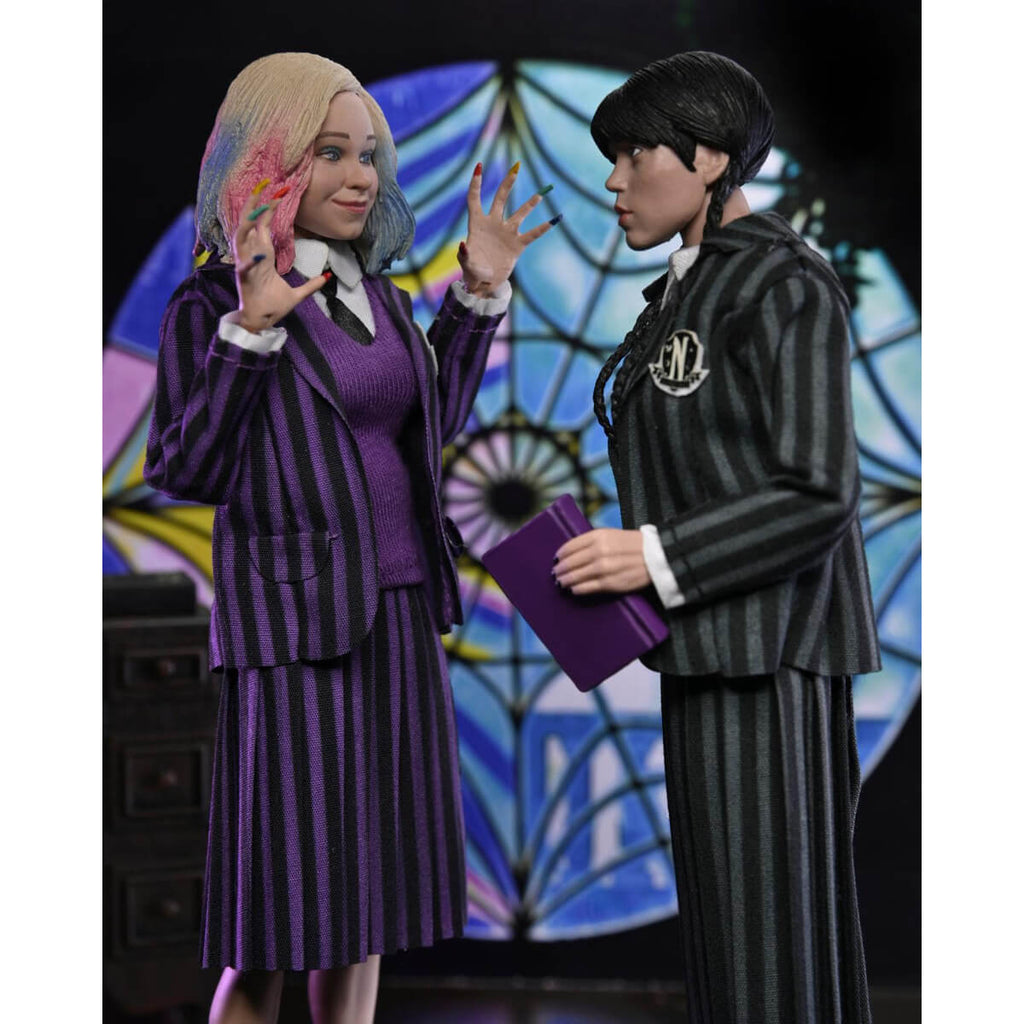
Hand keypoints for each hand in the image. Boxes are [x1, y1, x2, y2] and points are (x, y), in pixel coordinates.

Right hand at [232, 185, 328, 331]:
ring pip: (241, 237)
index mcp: (263, 255)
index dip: (269, 208)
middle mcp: (252, 256)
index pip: (263, 225)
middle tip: (263, 184)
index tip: (279, 191)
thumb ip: (310, 285)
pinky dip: (250, 259)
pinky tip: (260, 252)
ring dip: (248, 220)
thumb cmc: (273, 307)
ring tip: (258, 204)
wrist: (261, 324)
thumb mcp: (297, 295)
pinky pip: (245, 265)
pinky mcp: (244, 279)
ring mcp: (246, 265)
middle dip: (255, 204)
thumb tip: (326, 277)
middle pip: (249, 223)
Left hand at [457, 162, 558, 296]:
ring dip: (530, 204)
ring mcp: (506, 233)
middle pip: (500, 199)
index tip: (479, 167)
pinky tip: (554, 220)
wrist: (484, 282)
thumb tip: (463, 245)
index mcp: (477, 224)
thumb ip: (464, 254)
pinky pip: (532, 235)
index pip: (475, 199)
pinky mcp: (517, 245)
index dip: (476, 184)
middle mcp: (493, 224)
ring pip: (519, 214)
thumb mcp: (466, 263)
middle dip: (508, 184)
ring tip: (540, 194)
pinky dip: (542, 228)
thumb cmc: (472, 270)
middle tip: (516, 169)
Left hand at [553, 528, 650, 594]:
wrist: (657, 556)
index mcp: (598, 536)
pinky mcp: (609, 583)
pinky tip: (573, 589)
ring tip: (560, 582)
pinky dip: (577, 589)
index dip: (560, 554)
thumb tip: (574, 552)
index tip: (556, 559)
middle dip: (560, 569)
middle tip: (554, 573)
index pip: (570, 546)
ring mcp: (603, 568)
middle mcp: (598, 551)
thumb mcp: (612, 535)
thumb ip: (594, 541)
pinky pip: (586, 588)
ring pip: (575, 576)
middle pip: (570, 562)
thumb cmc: (634, 545)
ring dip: (565, 580)